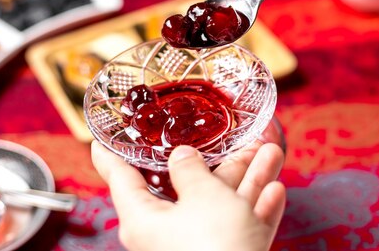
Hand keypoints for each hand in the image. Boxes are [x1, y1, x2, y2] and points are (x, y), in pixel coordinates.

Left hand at [92, 141, 285, 250]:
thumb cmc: (213, 246)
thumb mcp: (201, 194)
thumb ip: (190, 170)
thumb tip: (182, 156)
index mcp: (143, 219)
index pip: (120, 178)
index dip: (111, 155)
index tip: (103, 141)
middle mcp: (166, 235)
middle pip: (187, 188)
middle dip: (217, 162)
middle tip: (227, 139)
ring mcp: (197, 247)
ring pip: (221, 205)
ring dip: (248, 179)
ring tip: (270, 152)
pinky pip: (240, 228)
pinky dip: (257, 210)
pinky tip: (275, 192)